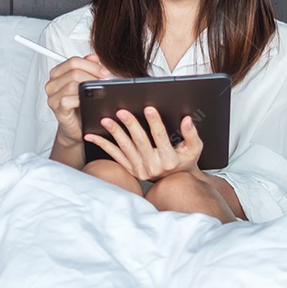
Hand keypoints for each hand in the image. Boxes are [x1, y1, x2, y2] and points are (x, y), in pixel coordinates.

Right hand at [45, 53, 109, 146]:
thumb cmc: (80, 105)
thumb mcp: (85, 83)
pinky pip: (68, 99)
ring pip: (72, 84)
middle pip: (74, 71)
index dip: (91, 65)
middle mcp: (52, 84)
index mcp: (57, 74)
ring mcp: (53, 97)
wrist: (76, 127)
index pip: (73, 61)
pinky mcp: (57, 109)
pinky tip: (88, 101)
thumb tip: (94, 57)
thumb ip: (88, 68)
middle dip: (93, 75)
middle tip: (104, 82)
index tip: (104, 71)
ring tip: (99, 92)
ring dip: (89, 87)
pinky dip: (80, 99)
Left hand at [84, 107, 203, 181]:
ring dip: (115, 133)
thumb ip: (191, 134)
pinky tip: (92, 136)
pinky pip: (115, 156)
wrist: (176, 179)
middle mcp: (153, 167)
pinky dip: (102, 145)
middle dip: (130, 125)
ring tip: (106, 120)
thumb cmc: (186, 159)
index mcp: (169, 160)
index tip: (148, 108)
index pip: (160, 137)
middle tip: (122, 111)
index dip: (154, 122)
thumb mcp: (195, 148)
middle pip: (140, 142)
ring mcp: (140, 170)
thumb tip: (187, 120)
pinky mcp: (130, 170)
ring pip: (125, 148)